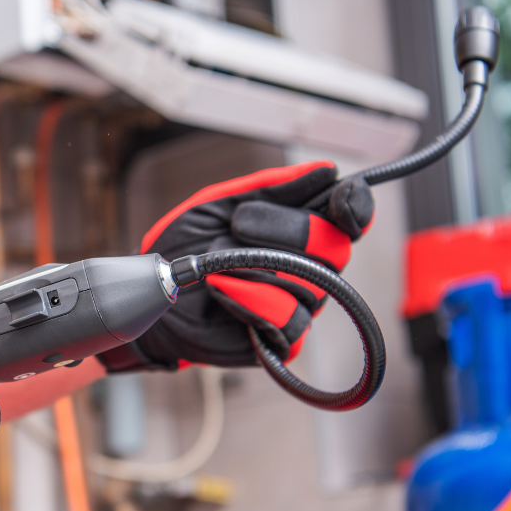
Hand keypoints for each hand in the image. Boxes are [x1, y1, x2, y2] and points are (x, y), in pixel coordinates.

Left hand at [97, 161, 373, 370]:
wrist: (155, 294)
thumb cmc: (187, 248)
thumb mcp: (220, 204)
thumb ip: (269, 187)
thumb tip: (324, 170)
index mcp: (301, 229)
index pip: (350, 216)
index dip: (355, 205)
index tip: (342, 195)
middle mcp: (309, 268)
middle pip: (335, 247)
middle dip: (285, 230)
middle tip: (238, 225)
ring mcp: (299, 305)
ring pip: (308, 285)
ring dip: (253, 268)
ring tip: (216, 264)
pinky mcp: (281, 340)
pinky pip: (288, 320)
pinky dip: (248, 300)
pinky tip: (221, 291)